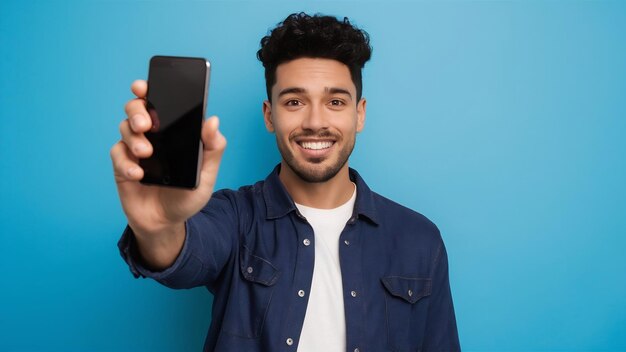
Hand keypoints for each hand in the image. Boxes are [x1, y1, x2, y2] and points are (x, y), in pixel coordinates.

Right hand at [110, 80, 225, 263]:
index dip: (149, 90)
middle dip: (138, 110)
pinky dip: (126, 162)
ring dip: (134, 137)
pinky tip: (138, 174)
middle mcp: (153, 135)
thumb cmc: (187, 196)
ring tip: (147, 152)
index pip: (161, 103)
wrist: (166, 223)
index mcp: (173, 131)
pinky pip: (117, 154)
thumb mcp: (207, 174)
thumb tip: (213, 120)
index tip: (144, 85)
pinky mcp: (123, 165)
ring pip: (125, 127)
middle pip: (137, 109)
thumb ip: (213, 148)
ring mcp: (136, 149)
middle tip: (147, 123)